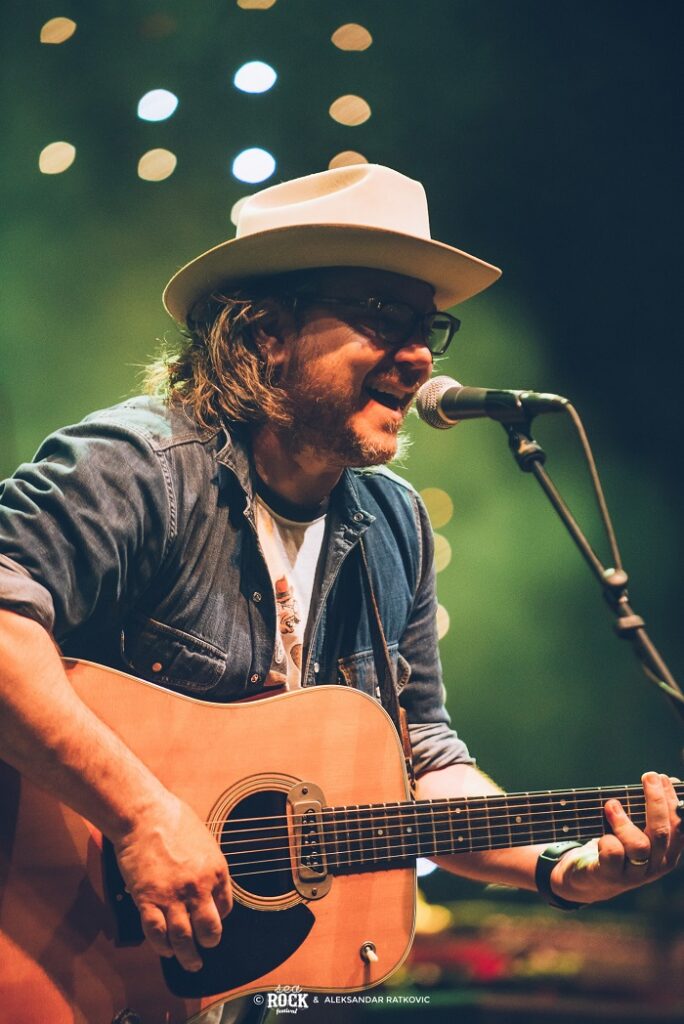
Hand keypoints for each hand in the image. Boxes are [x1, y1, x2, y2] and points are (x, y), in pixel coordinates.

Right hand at [113, 794, 231, 971]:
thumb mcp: (205, 841)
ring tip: (190, 963)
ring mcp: (173, 896)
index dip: (220, 919)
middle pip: (210, 930)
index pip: (226, 908)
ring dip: (188, 956)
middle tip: (205, 949)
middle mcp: (198, 887)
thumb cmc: (174, 821)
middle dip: (208, 943)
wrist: (144, 815)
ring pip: (184, 939)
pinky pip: (156, 933)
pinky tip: (165, 950)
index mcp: (216, 871)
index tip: (213, 921)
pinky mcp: (148, 899)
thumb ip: (209, 867)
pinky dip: (162, 946)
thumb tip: (211, 886)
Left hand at [551, 772, 682, 904]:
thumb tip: (662, 779)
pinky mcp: (609, 876)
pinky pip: (613, 853)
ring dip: (623, 820)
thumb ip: (649, 813)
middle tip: (647, 776)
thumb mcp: (637, 833)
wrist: (588, 880)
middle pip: (661, 832)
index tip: (661, 777)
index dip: (671, 801)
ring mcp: (633, 875)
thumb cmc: (617, 849)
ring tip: (612, 805)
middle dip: (655, 800)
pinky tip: (602, 834)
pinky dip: (607, 839)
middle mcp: (654, 866)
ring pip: (638, 845)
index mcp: (666, 854)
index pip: (678, 827)